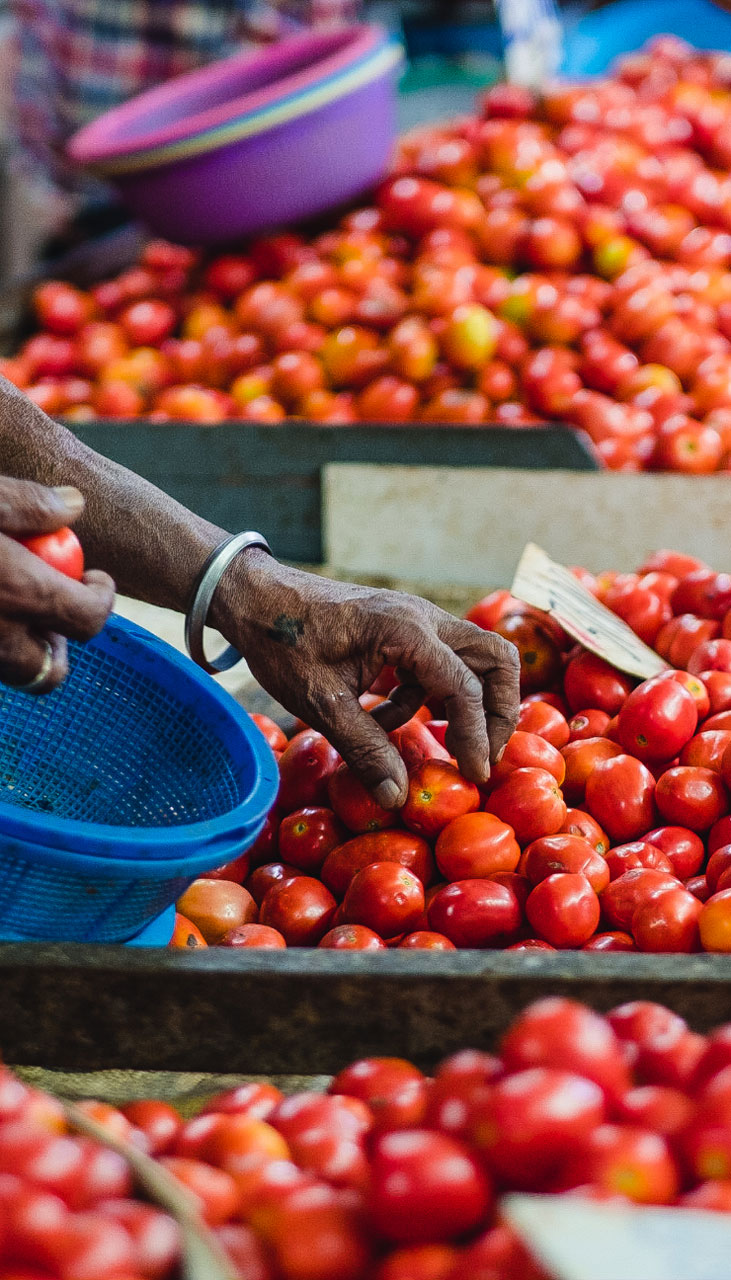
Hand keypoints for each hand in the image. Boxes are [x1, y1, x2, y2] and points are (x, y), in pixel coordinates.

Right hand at [0, 478, 114, 691]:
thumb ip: (30, 502)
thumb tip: (74, 505)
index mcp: (20, 593)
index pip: (88, 619)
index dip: (101, 599)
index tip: (95, 578)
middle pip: (49, 671)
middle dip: (60, 644)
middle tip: (55, 607)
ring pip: (13, 672)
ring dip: (24, 649)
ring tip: (18, 605)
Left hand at [214, 550, 519, 807]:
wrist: (257, 598)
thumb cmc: (283, 644)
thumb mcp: (321, 704)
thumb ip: (364, 749)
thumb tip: (396, 798)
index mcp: (406, 632)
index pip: (465, 688)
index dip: (476, 737)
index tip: (474, 776)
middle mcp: (424, 618)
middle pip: (496, 659)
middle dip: (499, 711)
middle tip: (482, 754)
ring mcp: (418, 619)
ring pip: (474, 658)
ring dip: (467, 703)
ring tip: (445, 746)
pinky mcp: (406, 629)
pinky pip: (439, 663)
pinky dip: (428, 695)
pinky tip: (386, 721)